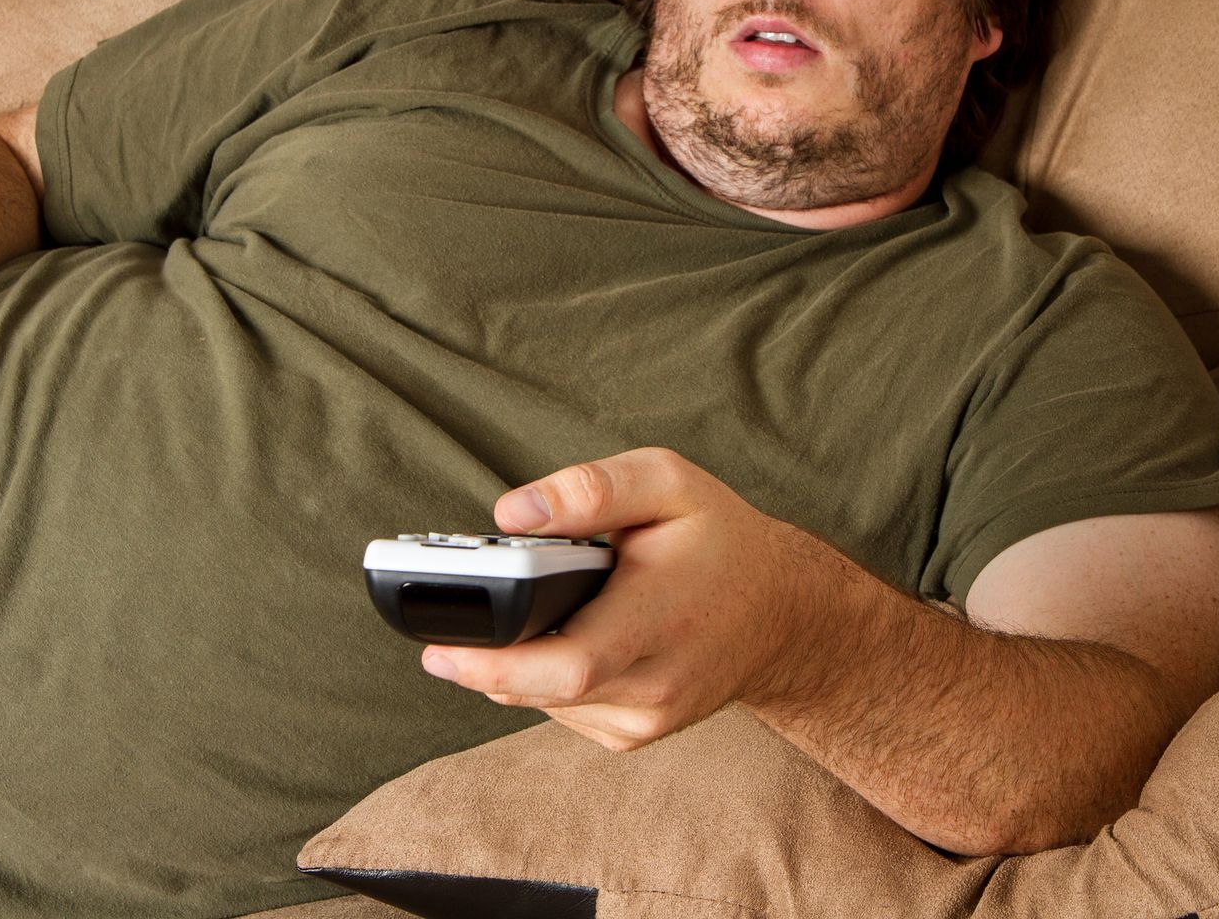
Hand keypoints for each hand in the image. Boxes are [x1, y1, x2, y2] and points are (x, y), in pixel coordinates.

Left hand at [420, 447, 822, 750]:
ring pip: (544, 703)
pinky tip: (562, 638)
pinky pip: (563, 711)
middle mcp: (654, 685)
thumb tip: (509, 514)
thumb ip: (589, 489)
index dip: (494, 662)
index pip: (568, 665)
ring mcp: (646, 720)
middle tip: (436, 634)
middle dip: (481, 662)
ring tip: (524, 612)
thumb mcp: (667, 483)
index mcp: (659, 621)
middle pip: (542, 691)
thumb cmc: (720, 540)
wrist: (783, 612)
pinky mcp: (636, 735)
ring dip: (516, 664)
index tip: (435, 646)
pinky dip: (545, 679)